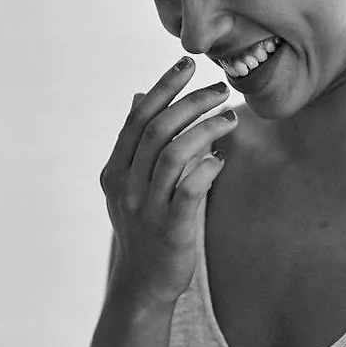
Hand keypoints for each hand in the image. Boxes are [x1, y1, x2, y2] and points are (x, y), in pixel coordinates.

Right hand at [99, 56, 237, 306]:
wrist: (141, 283)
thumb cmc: (141, 226)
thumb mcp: (127, 185)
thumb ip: (134, 142)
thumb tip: (136, 96)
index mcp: (114, 170)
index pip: (138, 118)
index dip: (163, 87)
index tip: (186, 63)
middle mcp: (125, 186)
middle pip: (158, 130)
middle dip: (191, 102)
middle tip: (220, 88)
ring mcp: (146, 208)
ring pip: (174, 154)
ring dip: (205, 129)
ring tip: (231, 117)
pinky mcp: (170, 229)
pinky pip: (190, 190)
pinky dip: (207, 169)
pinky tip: (221, 159)